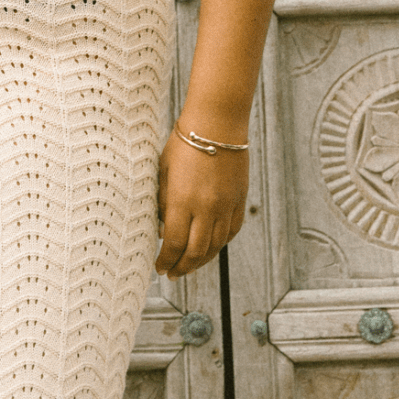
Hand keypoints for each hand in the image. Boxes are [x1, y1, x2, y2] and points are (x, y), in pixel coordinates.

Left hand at [154, 128, 247, 277]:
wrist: (217, 123)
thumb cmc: (184, 143)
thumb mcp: (162, 172)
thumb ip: (162, 203)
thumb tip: (162, 229)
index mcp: (182, 202)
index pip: (173, 244)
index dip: (166, 261)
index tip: (159, 268)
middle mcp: (206, 209)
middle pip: (195, 252)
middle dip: (182, 268)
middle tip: (172, 274)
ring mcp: (226, 206)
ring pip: (215, 246)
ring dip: (201, 260)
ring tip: (189, 266)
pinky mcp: (239, 200)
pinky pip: (231, 231)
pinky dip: (220, 244)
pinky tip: (210, 249)